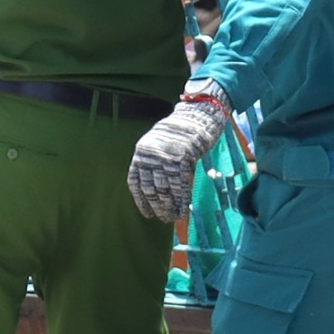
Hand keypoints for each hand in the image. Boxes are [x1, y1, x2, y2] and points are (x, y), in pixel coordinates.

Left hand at [127, 87, 230, 221]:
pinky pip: (180, 186)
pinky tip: (183, 211)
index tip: (147, 213)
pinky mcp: (182, 158)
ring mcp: (166, 156)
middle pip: (151, 188)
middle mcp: (151, 154)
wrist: (198, 115)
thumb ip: (153, 163)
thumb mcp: (158, 144)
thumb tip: (154, 189)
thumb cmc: (180, 132)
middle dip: (157, 206)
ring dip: (169, 207)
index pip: (135, 181)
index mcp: (141, 151)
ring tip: (173, 218)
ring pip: (165, 190)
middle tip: (163, 218)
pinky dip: (182, 201)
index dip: (141, 200)